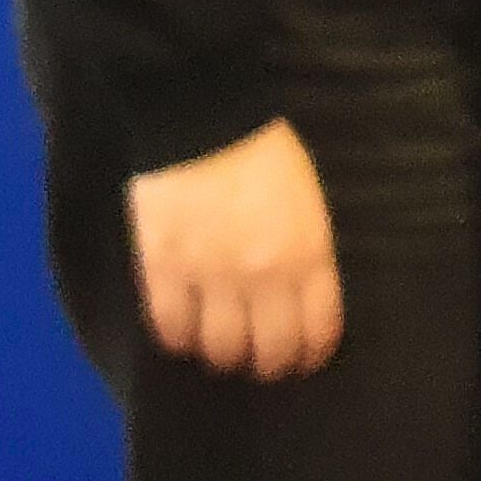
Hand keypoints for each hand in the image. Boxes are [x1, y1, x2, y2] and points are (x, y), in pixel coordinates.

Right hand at [128, 118, 341, 379]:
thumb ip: (311, 251)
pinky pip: (170, 328)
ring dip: (226, 356)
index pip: (318, 331)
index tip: (305, 359)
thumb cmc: (267, 149)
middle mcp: (263, 276)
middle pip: (270, 351)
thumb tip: (306, 295)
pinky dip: (179, 338)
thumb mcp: (310, 200)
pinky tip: (185, 333)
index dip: (311, 355)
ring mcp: (209, 276)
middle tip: (265, 361)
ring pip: (221, 349)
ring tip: (225, 349)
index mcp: (308, 254)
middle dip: (272, 364)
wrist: (203, 115)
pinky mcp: (162, 269)